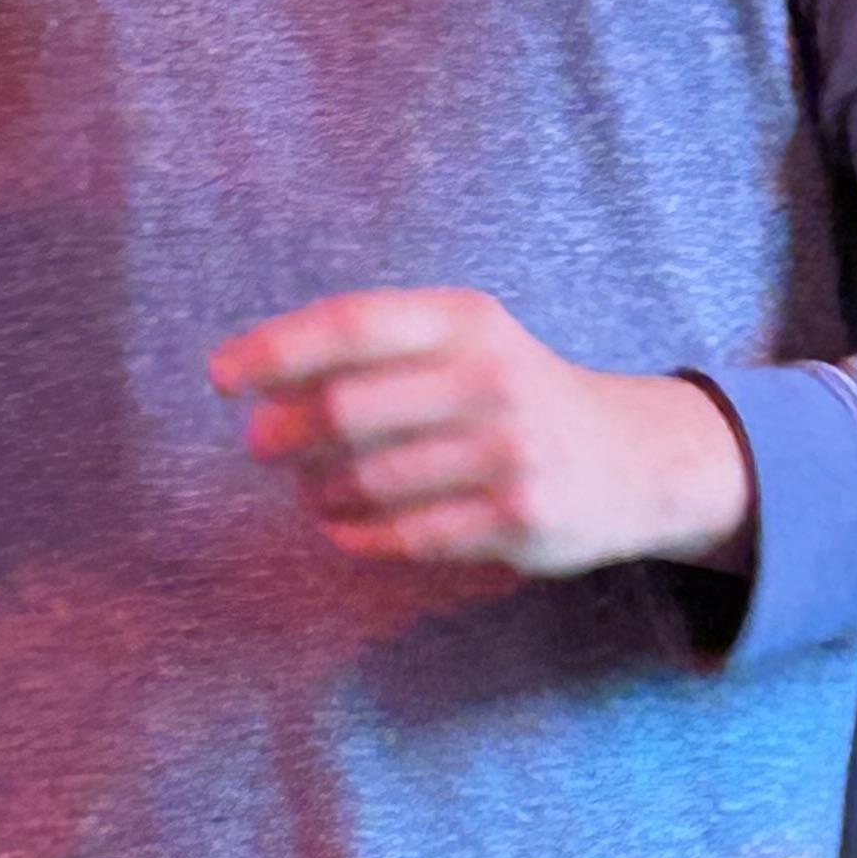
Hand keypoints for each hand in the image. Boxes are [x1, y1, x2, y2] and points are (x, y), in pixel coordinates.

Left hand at [210, 289, 755, 578]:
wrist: (635, 458)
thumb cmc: (512, 392)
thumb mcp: (463, 341)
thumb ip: (374, 347)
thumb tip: (256, 376)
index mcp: (466, 320)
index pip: (351, 325)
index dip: (274, 350)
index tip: (222, 377)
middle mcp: (491, 378)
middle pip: (346, 408)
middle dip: (283, 432)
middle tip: (260, 446)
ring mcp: (509, 452)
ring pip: (367, 480)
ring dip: (317, 489)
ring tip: (309, 488)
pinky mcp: (518, 519)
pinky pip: (405, 536)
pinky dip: (356, 534)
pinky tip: (342, 527)